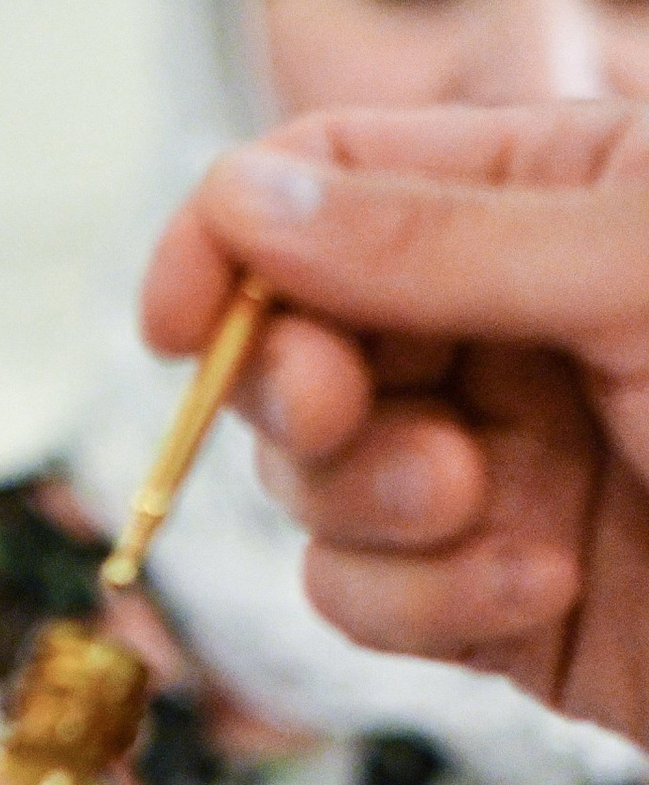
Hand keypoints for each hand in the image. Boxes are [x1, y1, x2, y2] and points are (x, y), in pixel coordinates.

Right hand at [142, 104, 648, 745]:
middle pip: (294, 343)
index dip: (231, 241)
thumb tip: (247, 197)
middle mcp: (510, 328)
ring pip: (314, 493)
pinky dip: (428, 603)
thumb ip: (438, 240)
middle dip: (303, 396)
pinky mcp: (497, 606)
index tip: (182, 324)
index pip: (329, 179)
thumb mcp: (646, 273)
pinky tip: (539, 588)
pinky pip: (369, 605)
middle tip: (350, 421)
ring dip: (376, 513)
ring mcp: (498, 469)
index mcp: (557, 195)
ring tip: (494, 513)